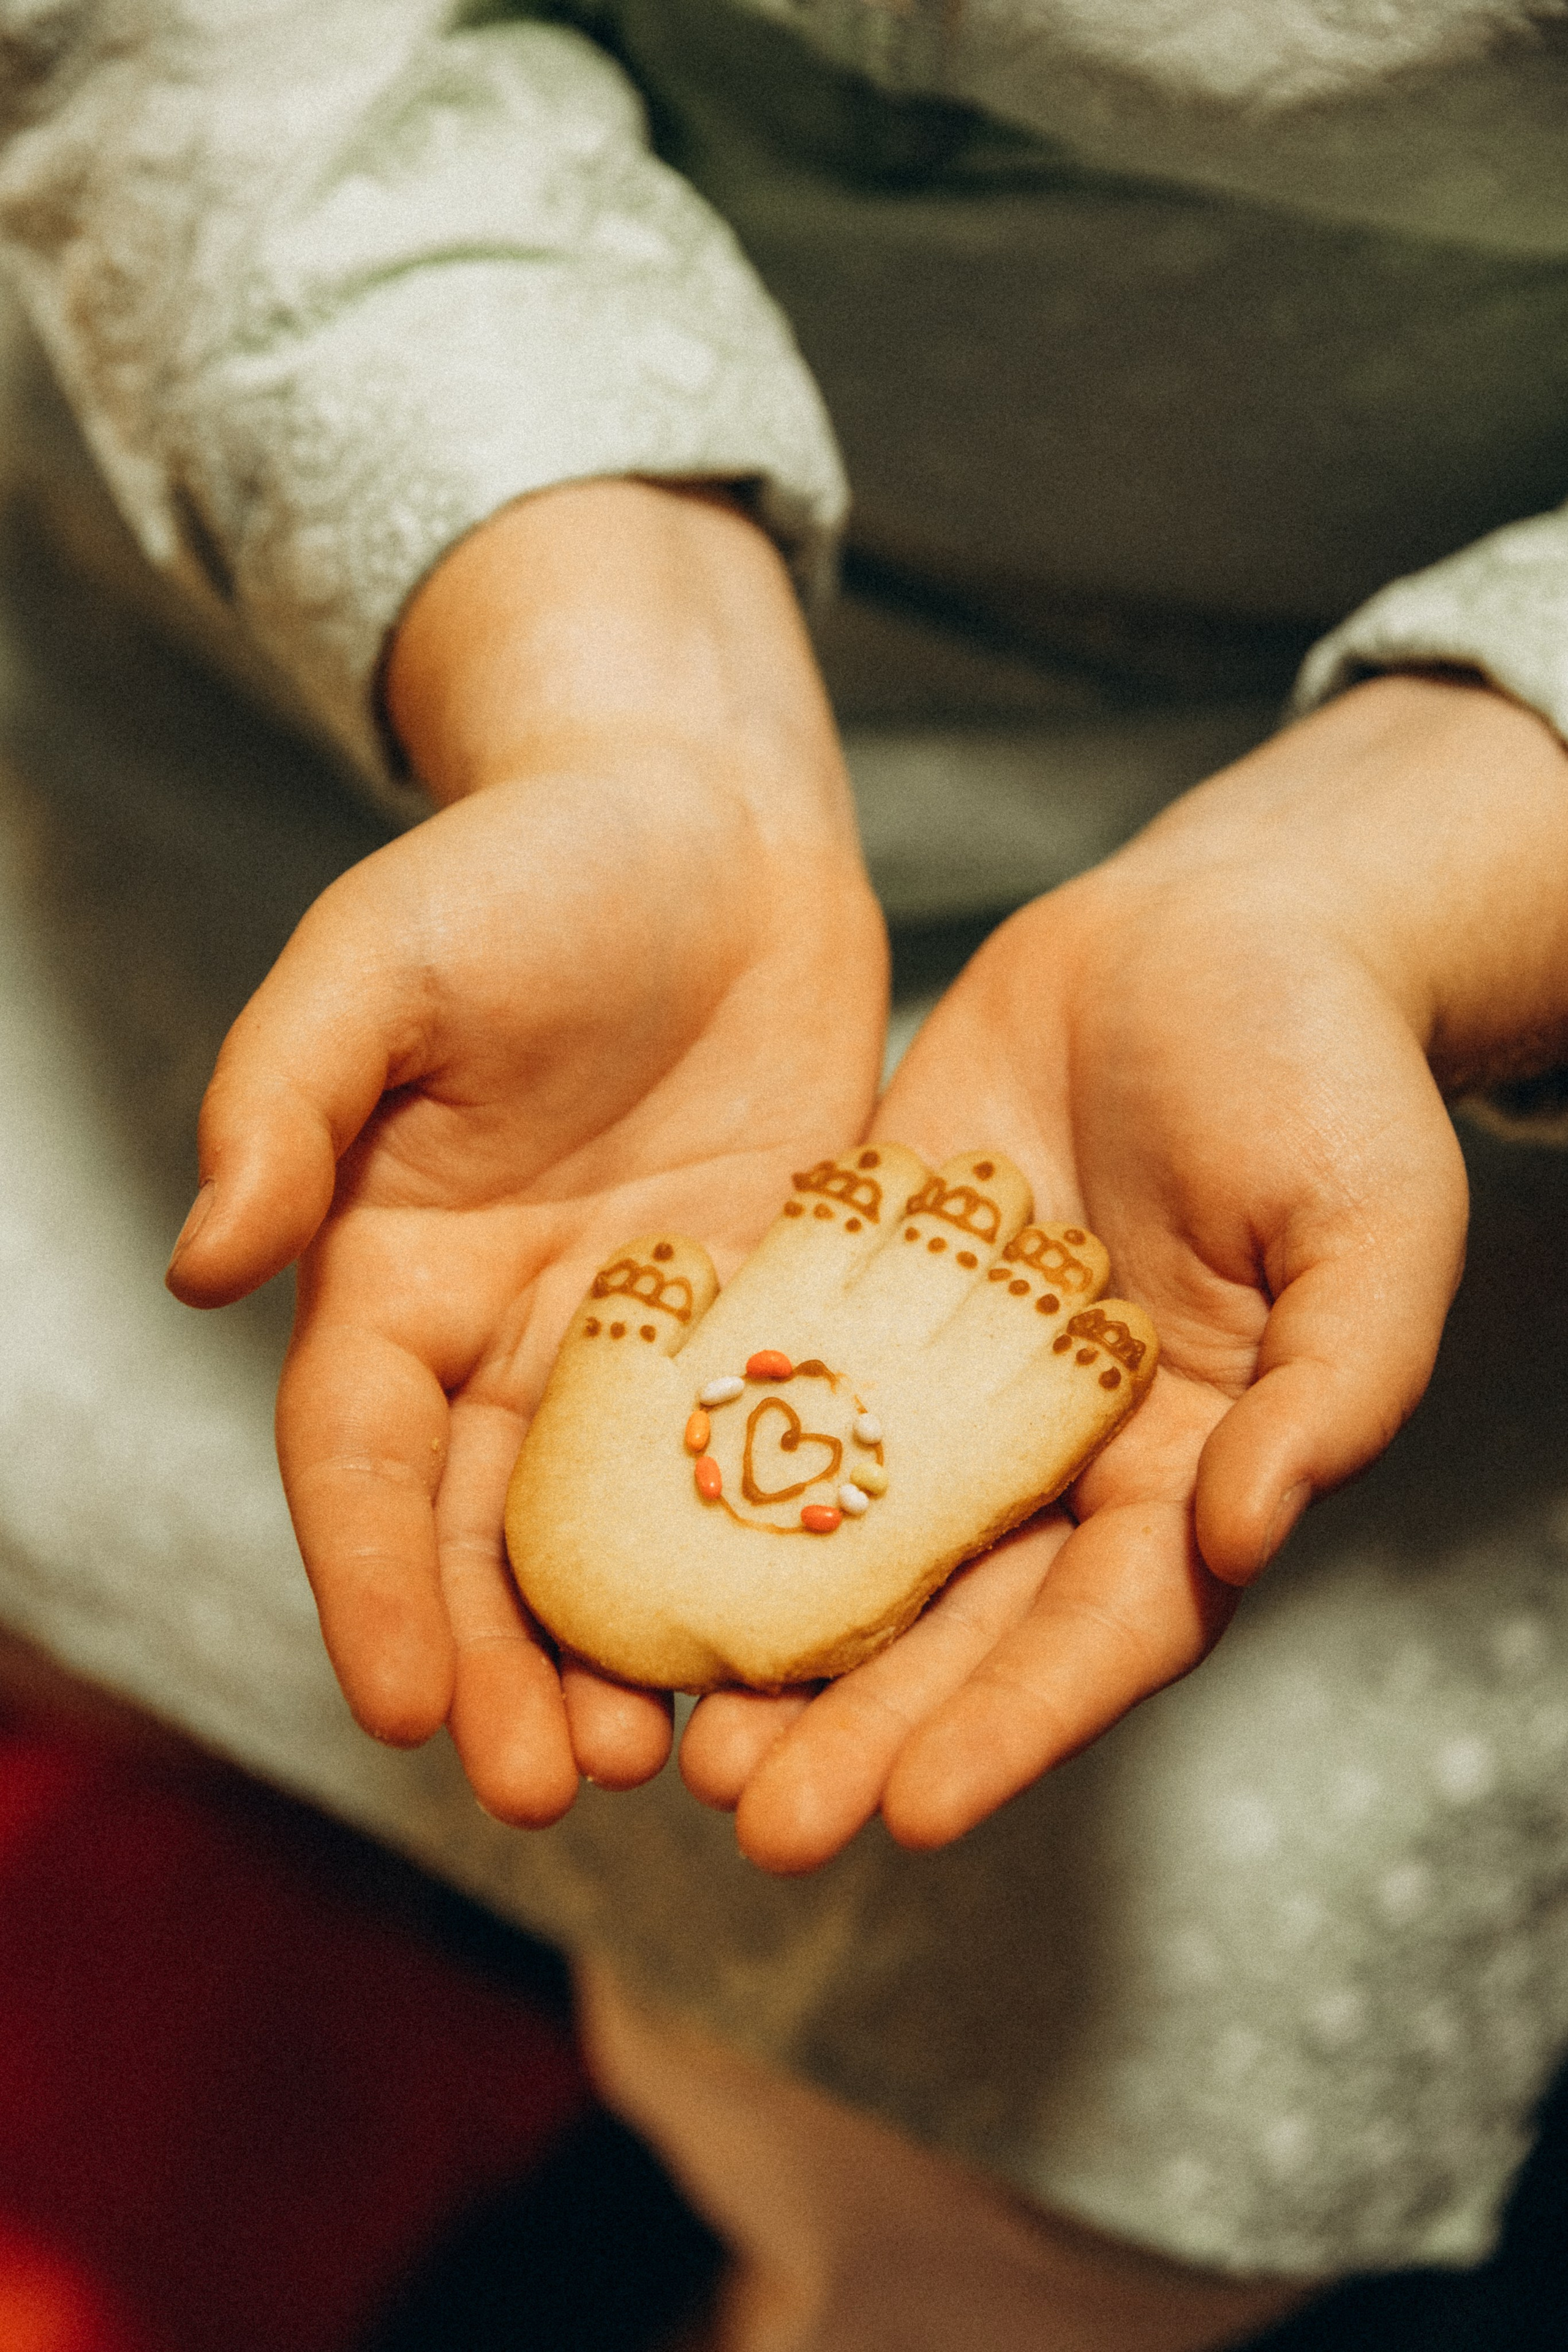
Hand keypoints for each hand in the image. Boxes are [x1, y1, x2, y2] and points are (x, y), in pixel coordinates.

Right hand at [166, 482, 886, 1823]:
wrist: (707, 818)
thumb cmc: (525, 865)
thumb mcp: (381, 960)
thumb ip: (286, 1100)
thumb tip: (203, 1261)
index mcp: (395, 1268)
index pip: (364, 1458)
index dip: (372, 1583)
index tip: (398, 1711)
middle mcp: (514, 1328)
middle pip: (497, 1533)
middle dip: (512, 1666)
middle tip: (564, 1790)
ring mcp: (652, 1332)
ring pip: (635, 1526)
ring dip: (645, 1648)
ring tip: (685, 1764)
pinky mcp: (774, 1309)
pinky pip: (775, 1450)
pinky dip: (780, 1551)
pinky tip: (820, 1645)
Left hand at [681, 673, 1567, 1869]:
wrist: (1217, 928)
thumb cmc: (1327, 1070)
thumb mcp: (1372, 1223)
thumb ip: (1332, 1383)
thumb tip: (1251, 1531)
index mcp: (1191, 1464)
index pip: (1103, 1630)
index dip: (1013, 1725)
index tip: (914, 1814)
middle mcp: (1058, 1449)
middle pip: (954, 1615)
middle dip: (858, 1722)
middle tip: (750, 1817)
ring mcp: (948, 1370)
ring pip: (847, 1526)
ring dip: (765, 1629)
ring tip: (669, 1724)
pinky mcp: (864, 1279)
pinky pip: (784, 1382)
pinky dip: (713, 1459)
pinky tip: (625, 1527)